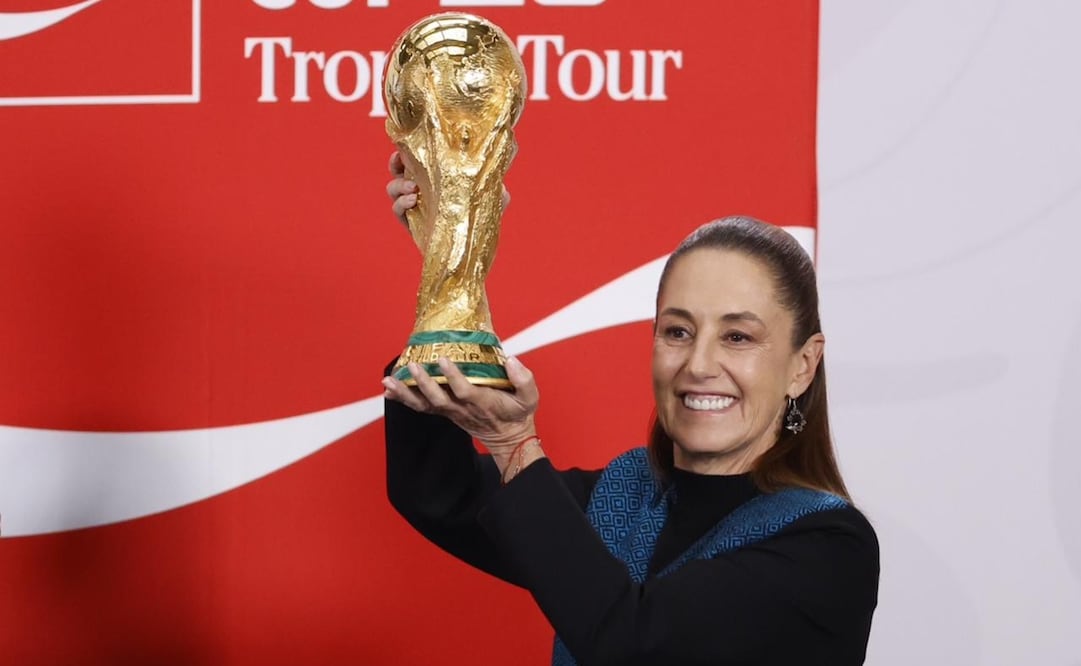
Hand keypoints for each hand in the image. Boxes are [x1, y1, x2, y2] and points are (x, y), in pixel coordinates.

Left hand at [382, 356, 537, 452]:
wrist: (509, 438)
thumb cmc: (518, 414)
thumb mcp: (530, 398)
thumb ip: (524, 380)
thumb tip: (511, 360)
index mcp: (483, 403)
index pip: (465, 391)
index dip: (453, 377)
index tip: (443, 359)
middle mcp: (463, 409)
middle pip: (439, 398)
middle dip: (424, 383)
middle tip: (412, 366)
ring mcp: (451, 412)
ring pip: (425, 404)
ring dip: (406, 393)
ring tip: (388, 381)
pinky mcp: (444, 412)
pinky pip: (421, 407)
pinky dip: (404, 399)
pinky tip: (389, 389)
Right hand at [385, 151, 510, 226]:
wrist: (469, 254)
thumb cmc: (478, 224)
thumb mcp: (491, 203)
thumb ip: (498, 192)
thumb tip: (502, 186)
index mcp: (437, 178)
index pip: (419, 157)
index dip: (411, 148)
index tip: (411, 144)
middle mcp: (422, 188)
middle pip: (398, 169)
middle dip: (396, 162)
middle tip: (401, 161)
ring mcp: (413, 206)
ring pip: (393, 188)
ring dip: (398, 185)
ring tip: (413, 189)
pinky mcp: (410, 223)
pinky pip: (397, 210)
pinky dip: (401, 203)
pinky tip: (413, 201)